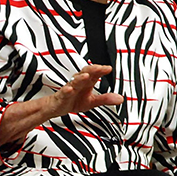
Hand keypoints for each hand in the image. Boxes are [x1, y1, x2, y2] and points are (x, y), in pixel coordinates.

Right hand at [0, 64, 122, 146]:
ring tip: (86, 76)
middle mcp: (78, 83)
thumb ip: (105, 99)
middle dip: (92, 70)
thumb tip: (120, 98)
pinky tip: (69, 90)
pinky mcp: (61, 96)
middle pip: (85, 73)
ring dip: (80, 78)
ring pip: (74, 81)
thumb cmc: (73, 100)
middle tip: (100, 68)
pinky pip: (63, 92)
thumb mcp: (92, 101)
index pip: (94, 73)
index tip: (108, 68)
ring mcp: (69, 89)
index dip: (101, 70)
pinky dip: (66, 91)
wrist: (56, 107)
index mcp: (86, 82)